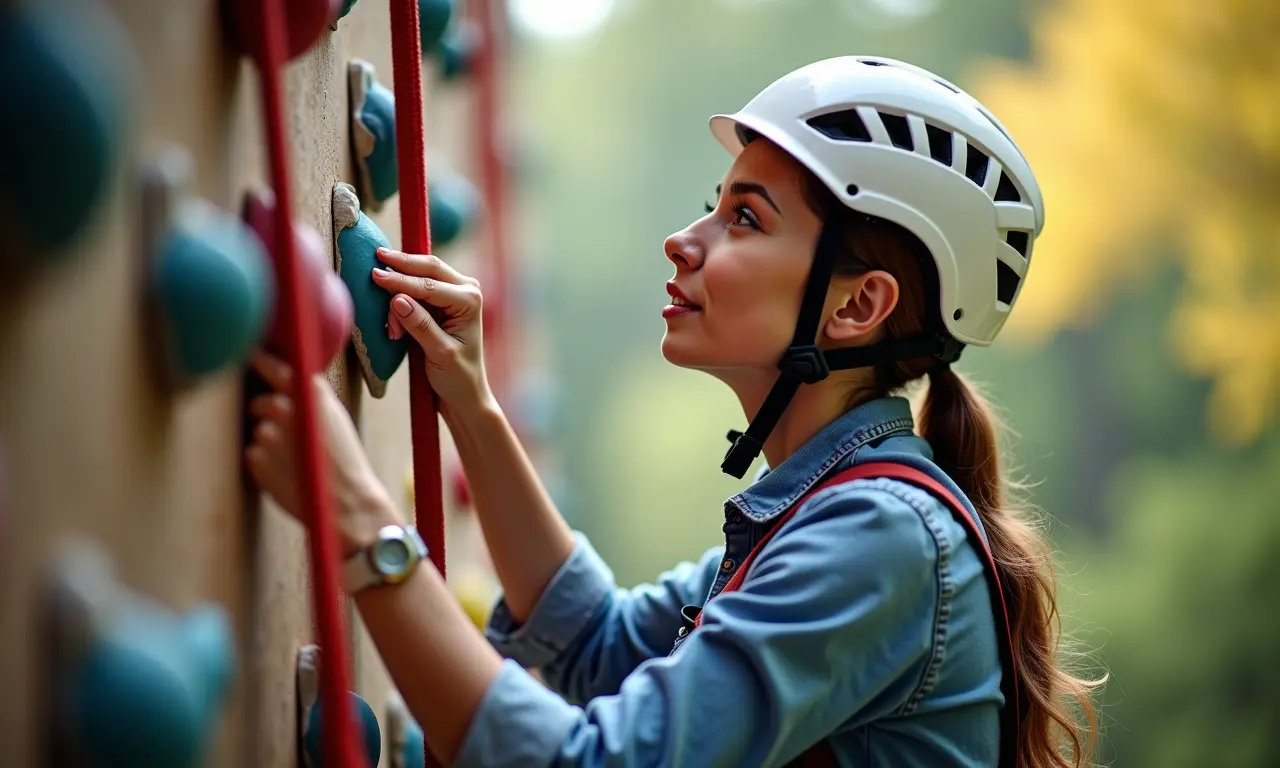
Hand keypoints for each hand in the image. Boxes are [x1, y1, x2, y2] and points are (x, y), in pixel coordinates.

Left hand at [245, 351, 400, 554]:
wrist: (347, 503)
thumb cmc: (346, 461)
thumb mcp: (335, 417)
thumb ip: (309, 396)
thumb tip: (285, 383)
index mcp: (308, 392)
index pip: (272, 366)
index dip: (259, 360)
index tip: (249, 355)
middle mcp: (284, 407)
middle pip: (260, 403)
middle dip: (269, 416)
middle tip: (291, 436)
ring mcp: (267, 434)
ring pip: (258, 431)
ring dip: (270, 443)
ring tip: (295, 460)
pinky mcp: (256, 460)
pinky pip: (253, 455)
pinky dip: (265, 463)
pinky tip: (287, 473)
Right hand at [371, 248, 492, 417]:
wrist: (465, 391)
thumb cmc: (458, 376)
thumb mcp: (439, 354)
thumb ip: (420, 325)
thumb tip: (397, 298)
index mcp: (470, 300)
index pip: (430, 285)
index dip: (401, 280)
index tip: (375, 275)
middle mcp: (466, 289)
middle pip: (428, 267)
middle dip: (400, 265)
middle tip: (376, 257)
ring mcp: (454, 292)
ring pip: (419, 276)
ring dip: (398, 293)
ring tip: (391, 331)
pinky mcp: (441, 300)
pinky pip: (416, 290)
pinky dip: (401, 302)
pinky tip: (394, 328)